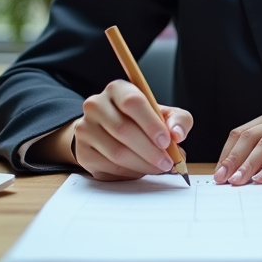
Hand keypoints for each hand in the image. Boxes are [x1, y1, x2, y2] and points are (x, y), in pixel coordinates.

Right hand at [73, 79, 193, 181]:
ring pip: (116, 152)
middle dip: (150, 150)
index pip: (132, 102)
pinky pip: (109, 166)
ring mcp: (85, 128)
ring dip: (143, 164)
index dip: (151, 123)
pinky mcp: (83, 152)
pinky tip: (141, 169)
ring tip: (159, 168)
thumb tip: (177, 134)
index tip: (166, 141)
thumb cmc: (140, 121)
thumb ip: (178, 120)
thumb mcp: (163, 114)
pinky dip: (130, 172)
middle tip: (167, 162)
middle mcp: (96, 105)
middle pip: (123, 129)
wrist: (109, 132)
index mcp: (117, 89)